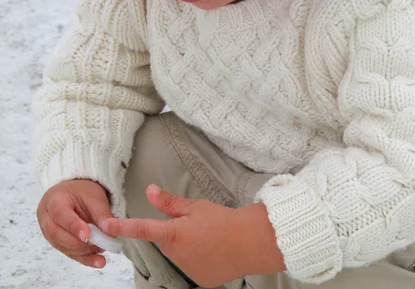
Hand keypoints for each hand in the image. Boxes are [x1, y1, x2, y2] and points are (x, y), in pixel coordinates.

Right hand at [37, 179, 114, 268]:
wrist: (74, 193)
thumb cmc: (82, 192)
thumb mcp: (95, 197)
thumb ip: (102, 213)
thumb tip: (110, 231)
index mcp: (53, 200)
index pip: (60, 215)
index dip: (73, 226)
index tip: (87, 236)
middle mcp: (46, 217)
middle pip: (57, 234)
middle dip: (79, 243)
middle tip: (100, 244)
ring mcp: (48, 231)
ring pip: (62, 246)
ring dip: (83, 251)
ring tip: (102, 249)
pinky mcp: (56, 242)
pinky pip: (68, 253)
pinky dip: (84, 258)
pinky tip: (98, 261)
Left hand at [101, 185, 284, 287]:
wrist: (251, 242)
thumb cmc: (225, 221)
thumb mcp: (196, 206)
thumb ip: (170, 202)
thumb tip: (149, 191)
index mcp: (172, 234)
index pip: (142, 229)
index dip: (123, 227)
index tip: (106, 226)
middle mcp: (176, 255)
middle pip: (167, 241)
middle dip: (177, 233)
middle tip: (199, 225)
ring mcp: (188, 270)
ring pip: (180, 254)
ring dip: (189, 247)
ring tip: (211, 238)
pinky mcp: (200, 280)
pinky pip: (194, 267)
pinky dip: (201, 259)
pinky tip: (216, 251)